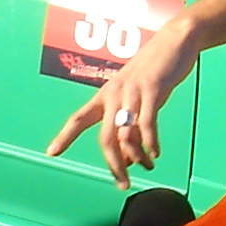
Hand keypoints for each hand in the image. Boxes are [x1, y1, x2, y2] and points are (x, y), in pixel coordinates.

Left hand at [46, 16, 203, 186]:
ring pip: (126, 134)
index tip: (52, 153)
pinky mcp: (152, 89)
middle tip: (123, 184)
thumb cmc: (154, 72)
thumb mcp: (137, 100)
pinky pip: (147, 123)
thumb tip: (129, 161)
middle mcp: (114, 94)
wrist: (174, 42)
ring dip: (136, 156)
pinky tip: (155, 154)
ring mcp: (132, 91)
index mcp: (106, 95)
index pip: (79, 118)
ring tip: (148, 166)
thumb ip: (130, 127)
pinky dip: (150, 142)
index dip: (65, 136)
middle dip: (114, 165)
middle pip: (105, 138)